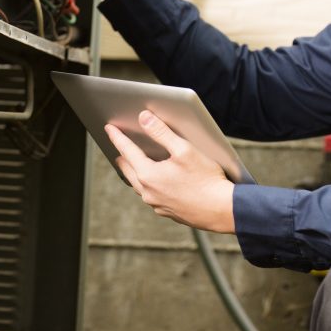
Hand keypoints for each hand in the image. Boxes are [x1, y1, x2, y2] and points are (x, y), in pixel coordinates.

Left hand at [106, 110, 235, 232]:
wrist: (221, 210)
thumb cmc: (206, 180)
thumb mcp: (184, 149)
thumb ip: (161, 132)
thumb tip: (144, 118)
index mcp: (148, 175)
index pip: (127, 150)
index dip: (117, 137)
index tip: (109, 128)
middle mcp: (148, 192)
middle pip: (128, 170)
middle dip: (122, 155)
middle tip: (119, 145)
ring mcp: (157, 204)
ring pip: (138, 185)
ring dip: (134, 171)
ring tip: (133, 162)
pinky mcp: (168, 212)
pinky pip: (151, 195)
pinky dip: (148, 184)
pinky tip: (156, 181)